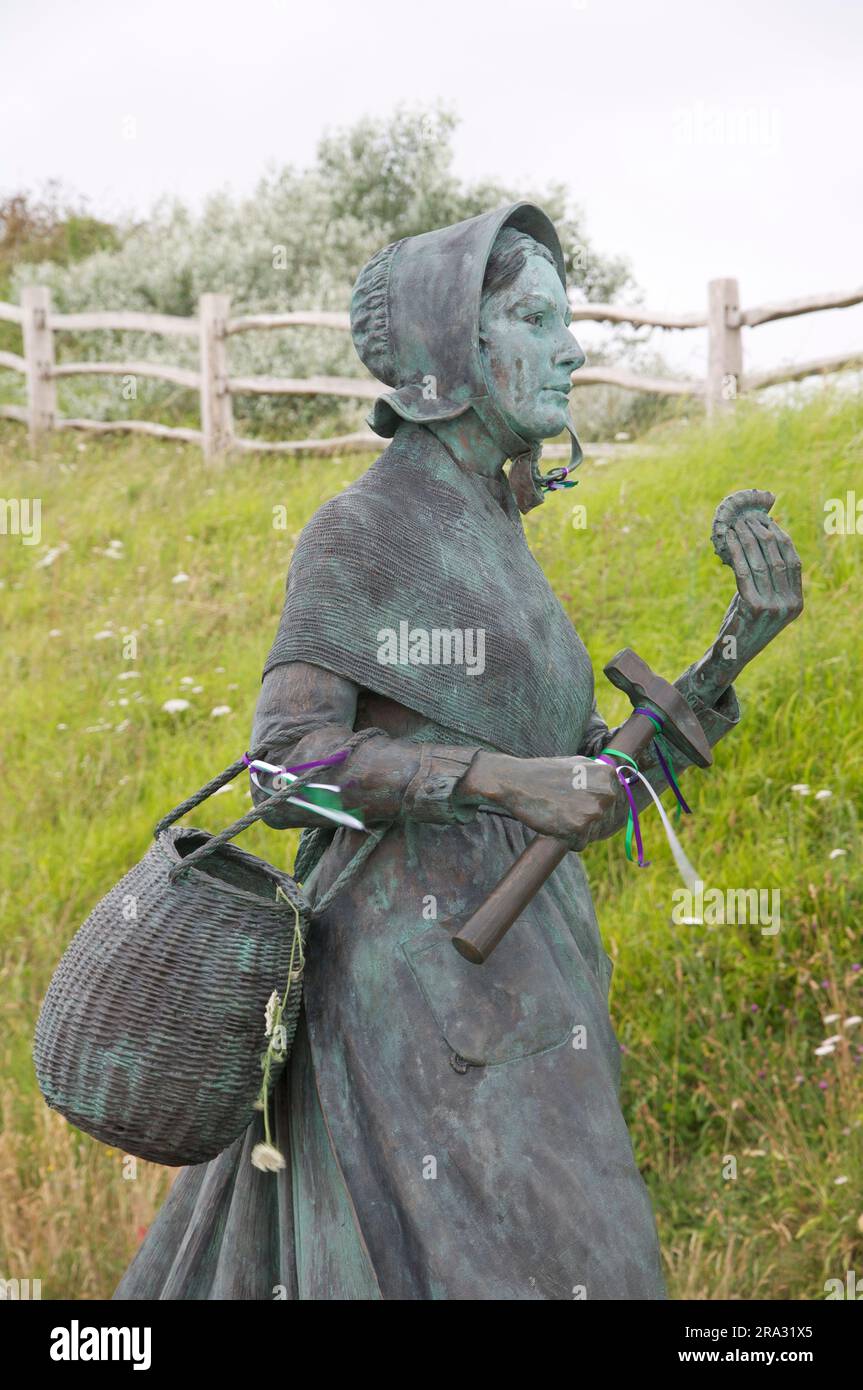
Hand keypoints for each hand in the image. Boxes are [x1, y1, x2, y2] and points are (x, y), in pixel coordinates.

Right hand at [464, 752, 624, 849]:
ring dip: (577, 830)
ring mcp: (595, 810)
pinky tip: (554, 822)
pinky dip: (567, 839)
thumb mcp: (579, 764)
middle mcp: (607, 793)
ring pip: (593, 833)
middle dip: (589, 821)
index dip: (601, 811)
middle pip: (607, 821)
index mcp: (609, 775)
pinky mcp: (580, 828)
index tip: (583, 808)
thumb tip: (620, 784)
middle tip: (565, 809)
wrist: (517, 782)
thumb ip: (600, 776)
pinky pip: (579, 844)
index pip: (619, 805)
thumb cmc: (545, 773)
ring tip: (558, 812)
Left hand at [724, 512, 802, 660]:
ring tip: (736, 525)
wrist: (730, 653)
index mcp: (797, 602)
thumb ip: (767, 578)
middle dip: (762, 535)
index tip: (768, 521)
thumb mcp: (762, 600)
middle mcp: (790, 604)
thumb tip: (760, 540)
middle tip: (748, 519)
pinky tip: (728, 540)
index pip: (794, 561)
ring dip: (747, 540)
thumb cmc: (743, 624)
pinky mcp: (753, 608)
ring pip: (760, 563)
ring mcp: (773, 607)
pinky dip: (736, 552)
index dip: (781, 538)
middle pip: (777, 559)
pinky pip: (744, 573)